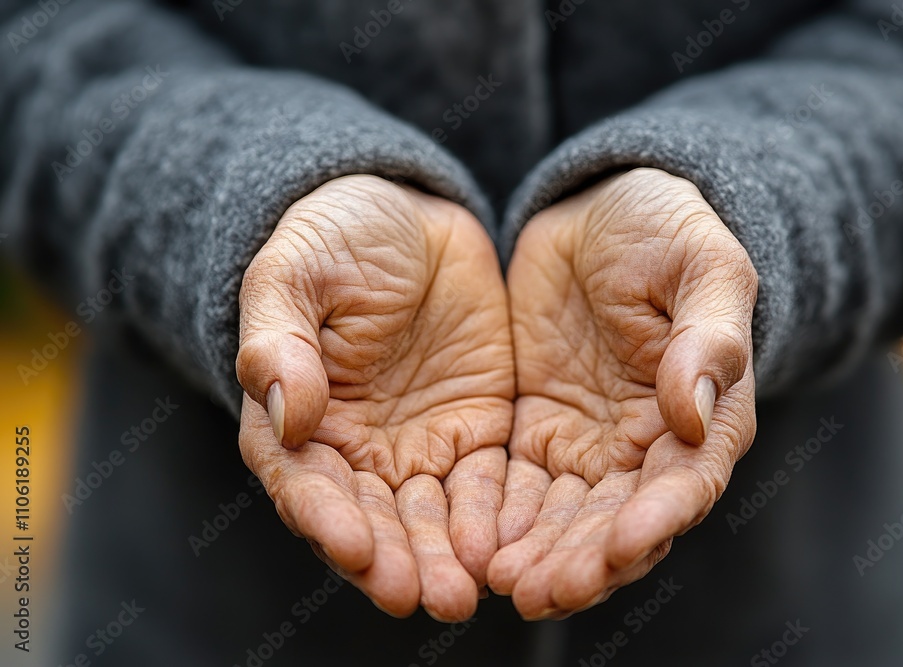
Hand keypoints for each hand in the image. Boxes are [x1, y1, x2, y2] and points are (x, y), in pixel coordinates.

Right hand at [236, 175, 513, 620]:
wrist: (408, 217)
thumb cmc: (334, 239)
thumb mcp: (294, 273)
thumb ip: (279, 340)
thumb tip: (285, 415)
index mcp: (297, 418)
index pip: (305, 483)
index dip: (327, 519)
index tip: (355, 549)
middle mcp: (356, 450)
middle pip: (371, 519)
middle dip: (395, 560)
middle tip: (423, 596)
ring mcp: (418, 445)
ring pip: (430, 517)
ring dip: (444, 558)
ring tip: (466, 593)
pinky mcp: (476, 431)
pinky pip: (486, 485)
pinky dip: (492, 520)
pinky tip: (506, 548)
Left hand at [487, 168, 757, 618]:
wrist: (603, 211)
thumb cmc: (669, 231)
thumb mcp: (703, 267)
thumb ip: (707, 338)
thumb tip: (695, 412)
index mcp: (705, 415)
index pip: (684, 483)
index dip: (655, 521)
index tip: (619, 548)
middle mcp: (647, 446)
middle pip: (618, 522)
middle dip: (583, 562)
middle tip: (541, 591)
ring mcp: (590, 443)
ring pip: (566, 519)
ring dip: (538, 556)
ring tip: (501, 584)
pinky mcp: (537, 431)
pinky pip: (517, 488)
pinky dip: (500, 520)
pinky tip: (472, 545)